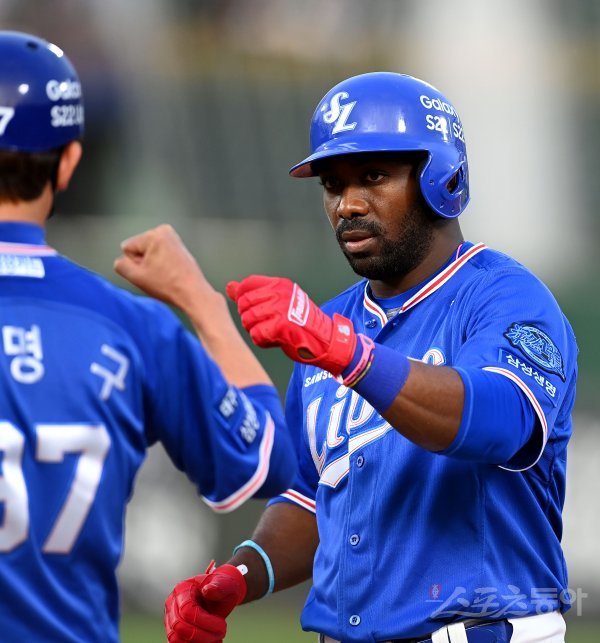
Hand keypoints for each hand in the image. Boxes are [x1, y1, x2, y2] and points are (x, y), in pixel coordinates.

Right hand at [114, 224, 215, 311]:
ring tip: (166, 275)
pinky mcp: (179, 247)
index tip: (150, 273)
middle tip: (158, 275)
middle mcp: (165, 231)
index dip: (135, 264)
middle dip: (144, 263)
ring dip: (153, 265)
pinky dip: (163, 265)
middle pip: (139, 249)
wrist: (193, 293)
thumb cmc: (169, 286)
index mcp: (153, 234)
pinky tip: (171, 273)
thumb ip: (120, 265)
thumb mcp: (136, 277)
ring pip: (149, 253)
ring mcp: (174, 238)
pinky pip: (160, 256)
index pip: (127, 248)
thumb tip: (121, 261)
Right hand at [165, 563, 246, 642]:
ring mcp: (171, 618)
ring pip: (176, 639)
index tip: (222, 625)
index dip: (205, 622)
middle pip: (180, 627)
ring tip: (215, 639)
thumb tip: (208, 590)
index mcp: (182, 589)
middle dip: (203, 635)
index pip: (186, 611)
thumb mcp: (225, 583)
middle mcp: (172, 603)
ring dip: (198, 642)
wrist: (221, 595)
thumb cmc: (222, 587)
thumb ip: (219, 585)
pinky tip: (209, 641)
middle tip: (221, 633)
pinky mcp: (174, 630)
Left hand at [226, 275, 355, 375]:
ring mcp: (280, 308)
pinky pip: (256, 335)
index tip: (253, 310)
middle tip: (265, 324)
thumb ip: (253, 294)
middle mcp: (280, 293)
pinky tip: (275, 340)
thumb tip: (230, 287)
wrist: (326, 340)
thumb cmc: (300, 322)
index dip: (243, 299)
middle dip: (249, 317)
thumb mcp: (278, 302)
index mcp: (280, 284)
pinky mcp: (281, 326)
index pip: (247, 285)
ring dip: (256, 330)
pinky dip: (263, 341)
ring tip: (271, 332)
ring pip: (247, 320)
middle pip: (244, 303)